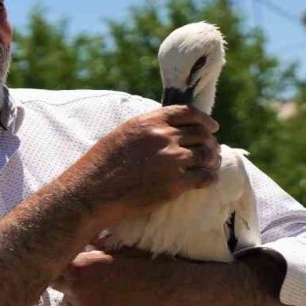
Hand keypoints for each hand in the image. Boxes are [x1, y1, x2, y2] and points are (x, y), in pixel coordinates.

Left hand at [53, 249, 170, 305]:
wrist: (168, 291)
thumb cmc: (146, 263)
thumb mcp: (117, 249)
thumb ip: (94, 249)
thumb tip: (84, 245)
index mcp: (80, 266)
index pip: (54, 263)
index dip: (59, 258)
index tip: (66, 255)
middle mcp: (77, 289)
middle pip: (56, 283)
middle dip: (64, 276)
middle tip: (78, 271)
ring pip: (70, 299)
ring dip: (78, 292)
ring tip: (99, 286)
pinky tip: (110, 300)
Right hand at [67, 106, 220, 223]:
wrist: (92, 192)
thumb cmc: (101, 166)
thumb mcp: (123, 134)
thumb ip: (147, 129)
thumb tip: (166, 130)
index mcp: (150, 121)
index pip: (187, 113)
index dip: (204, 120)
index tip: (212, 127)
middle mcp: (163, 137)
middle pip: (200, 134)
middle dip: (210, 142)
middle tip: (213, 151)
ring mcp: (171, 160)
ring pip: (206, 155)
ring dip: (212, 160)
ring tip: (212, 165)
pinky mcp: (174, 184)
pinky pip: (204, 177)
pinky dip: (210, 178)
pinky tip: (210, 180)